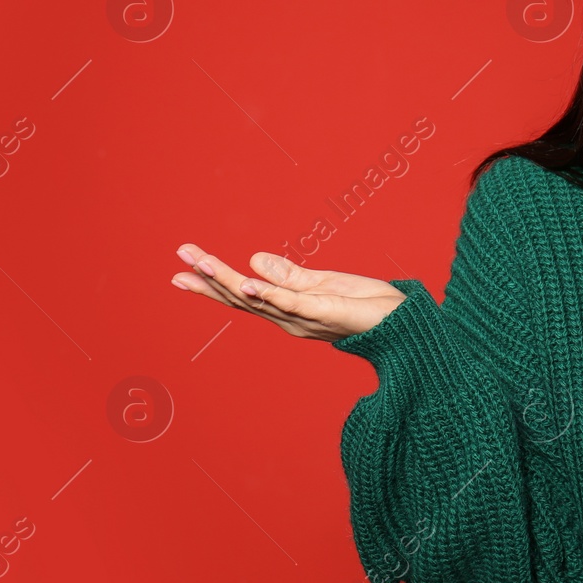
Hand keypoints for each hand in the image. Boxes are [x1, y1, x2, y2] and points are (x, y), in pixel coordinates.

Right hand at [170, 244, 407, 341]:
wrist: (403, 324)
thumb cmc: (366, 305)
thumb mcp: (322, 284)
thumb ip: (288, 275)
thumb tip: (253, 259)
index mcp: (287, 309)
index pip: (242, 294)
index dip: (213, 281)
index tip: (183, 266)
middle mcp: (289, 318)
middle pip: (241, 298)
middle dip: (209, 278)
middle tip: (179, 259)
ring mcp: (305, 317)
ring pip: (258, 299)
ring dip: (228, 281)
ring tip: (201, 263)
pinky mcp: (324, 312)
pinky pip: (291, 302)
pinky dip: (268, 293)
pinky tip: (247, 283)